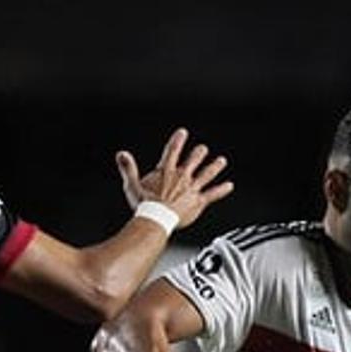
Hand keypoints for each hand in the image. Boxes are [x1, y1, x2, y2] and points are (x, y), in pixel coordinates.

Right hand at [116, 128, 233, 230]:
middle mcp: (181, 177)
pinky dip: (221, 190)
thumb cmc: (144, 205)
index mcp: (165, 171)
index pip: (172, 151)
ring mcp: (191, 188)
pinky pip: (212, 194)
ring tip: (221, 161)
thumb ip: (127, 168)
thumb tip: (121, 154)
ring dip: (214, 167)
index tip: (183, 133)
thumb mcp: (131, 185)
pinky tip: (229, 186)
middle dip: (199, 153)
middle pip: (193, 160)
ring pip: (206, 174)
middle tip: (203, 149)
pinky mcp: (198, 201)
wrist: (155, 219)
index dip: (178, 140)